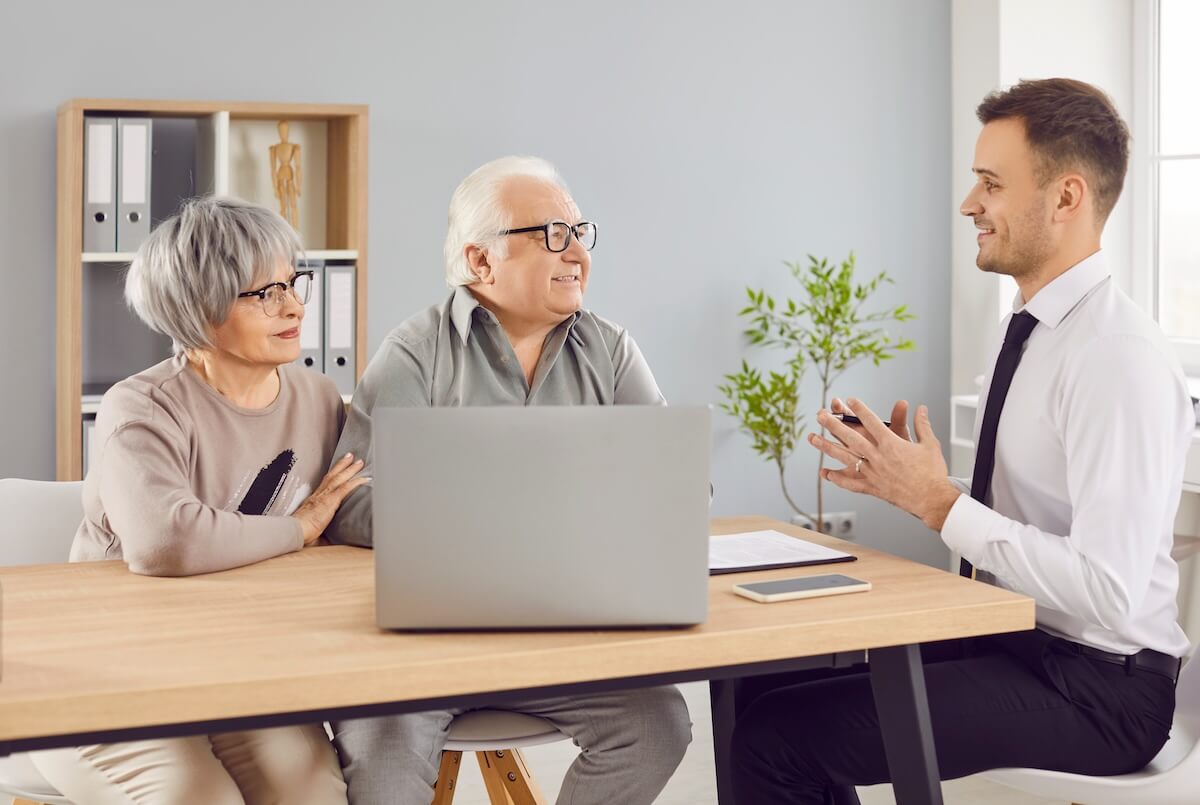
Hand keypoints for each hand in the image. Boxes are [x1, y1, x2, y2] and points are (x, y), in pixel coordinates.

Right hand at [292, 453, 369, 545]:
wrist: (295, 531)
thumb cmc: (300, 534)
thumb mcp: (311, 531)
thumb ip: (320, 534)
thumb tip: (327, 543)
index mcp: (313, 501)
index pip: (324, 485)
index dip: (332, 476)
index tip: (338, 470)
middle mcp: (318, 495)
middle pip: (332, 476)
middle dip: (342, 466)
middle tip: (350, 457)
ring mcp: (324, 496)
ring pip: (339, 478)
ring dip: (350, 469)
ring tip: (359, 461)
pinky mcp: (330, 501)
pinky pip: (345, 488)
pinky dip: (356, 482)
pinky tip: (364, 478)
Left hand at [809, 398, 960, 530]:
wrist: (932, 500)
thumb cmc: (933, 472)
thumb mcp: (930, 445)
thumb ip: (922, 425)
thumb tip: (921, 408)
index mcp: (892, 444)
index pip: (872, 422)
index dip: (860, 410)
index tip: (850, 400)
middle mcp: (878, 457)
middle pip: (851, 438)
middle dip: (834, 425)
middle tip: (821, 415)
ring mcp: (873, 473)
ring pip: (845, 458)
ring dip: (827, 447)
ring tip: (812, 438)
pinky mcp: (872, 488)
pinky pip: (851, 483)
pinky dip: (837, 478)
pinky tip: (825, 474)